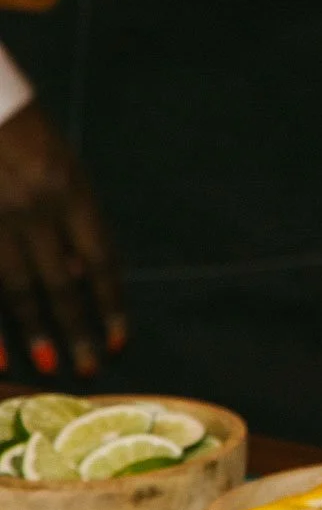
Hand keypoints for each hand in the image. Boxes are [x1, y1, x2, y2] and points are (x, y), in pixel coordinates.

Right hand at [0, 101, 124, 376]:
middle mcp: (34, 210)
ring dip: (35, 331)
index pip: (101, 260)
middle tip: (92, 369)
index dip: (111, 303)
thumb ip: (76, 223)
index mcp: (70, 193)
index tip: (121, 339)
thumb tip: (81, 279)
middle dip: (78, 328)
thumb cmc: (29, 141)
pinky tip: (0, 355)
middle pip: (60, 282)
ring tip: (52, 365)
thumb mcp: (67, 172)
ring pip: (15, 289)